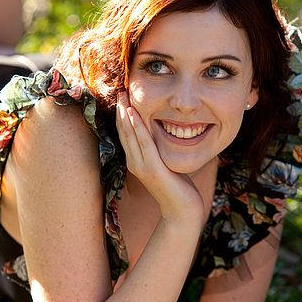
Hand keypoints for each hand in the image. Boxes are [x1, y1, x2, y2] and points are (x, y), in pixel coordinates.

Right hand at [116, 91, 205, 226]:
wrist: (181, 211)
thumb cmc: (177, 189)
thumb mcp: (165, 165)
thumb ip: (160, 151)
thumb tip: (162, 135)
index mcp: (136, 162)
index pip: (126, 135)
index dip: (122, 116)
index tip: (123, 97)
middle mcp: (135, 163)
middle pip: (124, 132)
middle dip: (121, 110)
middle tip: (119, 90)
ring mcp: (142, 166)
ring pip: (130, 134)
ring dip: (125, 114)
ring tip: (123, 96)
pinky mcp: (153, 169)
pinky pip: (144, 143)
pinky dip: (137, 127)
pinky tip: (133, 113)